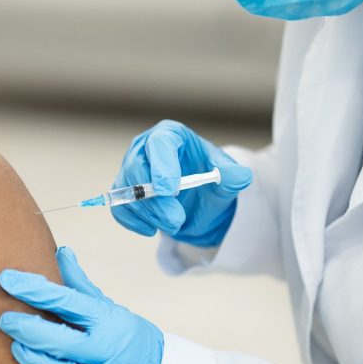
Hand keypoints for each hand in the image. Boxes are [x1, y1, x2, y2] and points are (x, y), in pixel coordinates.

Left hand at [0, 247, 163, 363]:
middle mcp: (108, 351)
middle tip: (5, 321)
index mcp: (107, 320)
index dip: (32, 289)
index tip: (5, 279)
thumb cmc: (128, 339)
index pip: (65, 300)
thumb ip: (80, 285)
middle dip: (27, 329)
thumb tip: (61, 251)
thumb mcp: (109, 309)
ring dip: (36, 363)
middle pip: (59, 341)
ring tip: (19, 351)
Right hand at [114, 120, 251, 246]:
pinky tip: (153, 229)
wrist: (198, 193)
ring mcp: (129, 169)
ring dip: (150, 214)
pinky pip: (120, 209)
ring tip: (175, 225)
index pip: (160, 144)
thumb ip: (232, 175)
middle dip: (155, 200)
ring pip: (126, 192)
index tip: (170, 191)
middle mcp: (143, 148)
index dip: (162, 166)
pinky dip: (135, 222)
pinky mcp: (123, 192)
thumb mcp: (225, 175)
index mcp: (169, 135)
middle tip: (176, 220)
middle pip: (136, 169)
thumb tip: (242, 176)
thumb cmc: (210, 174)